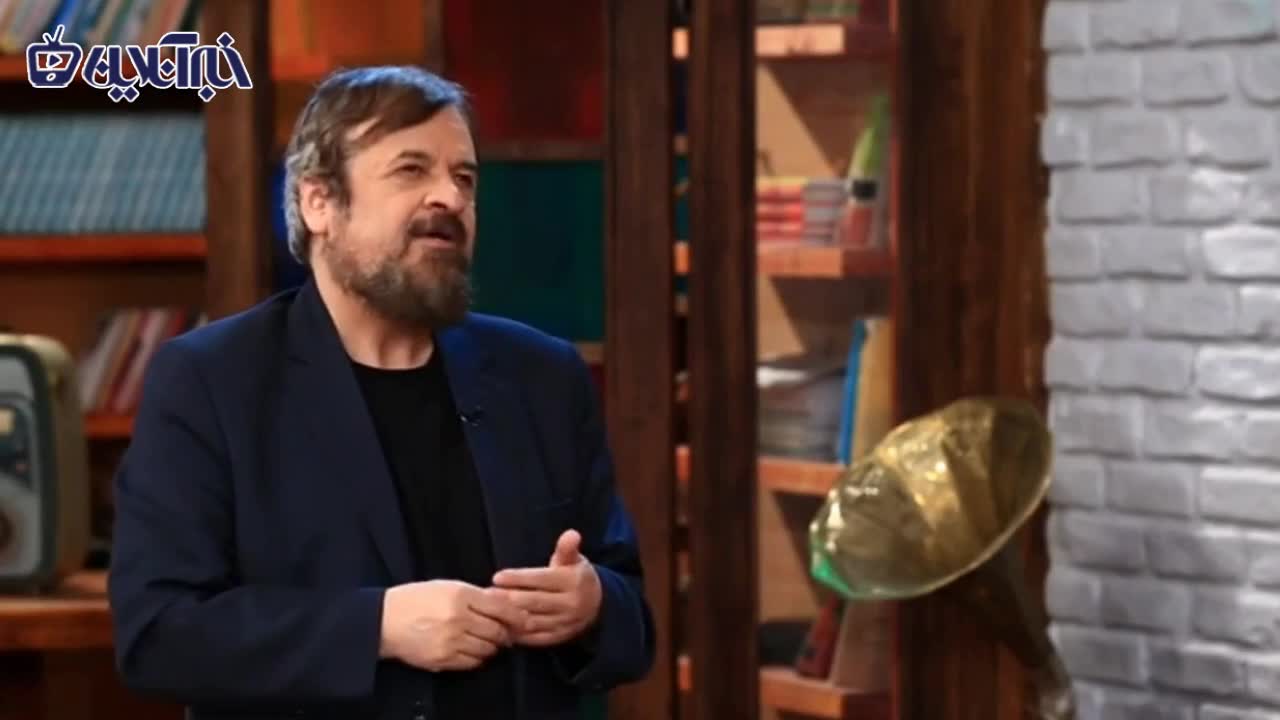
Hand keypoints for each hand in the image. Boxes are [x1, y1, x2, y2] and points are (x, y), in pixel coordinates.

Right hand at [380, 579, 528, 670]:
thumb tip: (503, 604)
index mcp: (461, 595)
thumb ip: (476, 595)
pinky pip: (472, 662)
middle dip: (506, 632)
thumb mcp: (447, 586)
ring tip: (488, 639)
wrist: (384, 621)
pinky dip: (477, 657)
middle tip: (507, 632)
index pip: (501, 607)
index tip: (523, 619)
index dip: (516, 615)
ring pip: (487, 649)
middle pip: (498, 631)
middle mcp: (458, 618)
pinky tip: (472, 649)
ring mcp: (451, 641)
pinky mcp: (443, 659)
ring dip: (492, 646)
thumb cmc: (415, 599)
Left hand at [491, 530, 602, 646]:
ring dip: (509, 616)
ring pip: (532, 622)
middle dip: (508, 598)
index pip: (541, 579)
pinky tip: (502, 624)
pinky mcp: (559, 638)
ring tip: (490, 609)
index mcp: (572, 582)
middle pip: (534, 602)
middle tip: (487, 594)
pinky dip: (517, 633)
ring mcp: (565, 623)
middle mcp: (570, 604)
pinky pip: (534, 638)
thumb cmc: (576, 576)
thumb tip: (572, 534)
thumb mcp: (574, 560)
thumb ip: (567, 548)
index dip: (518, 578)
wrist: (597, 606)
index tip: (496, 577)